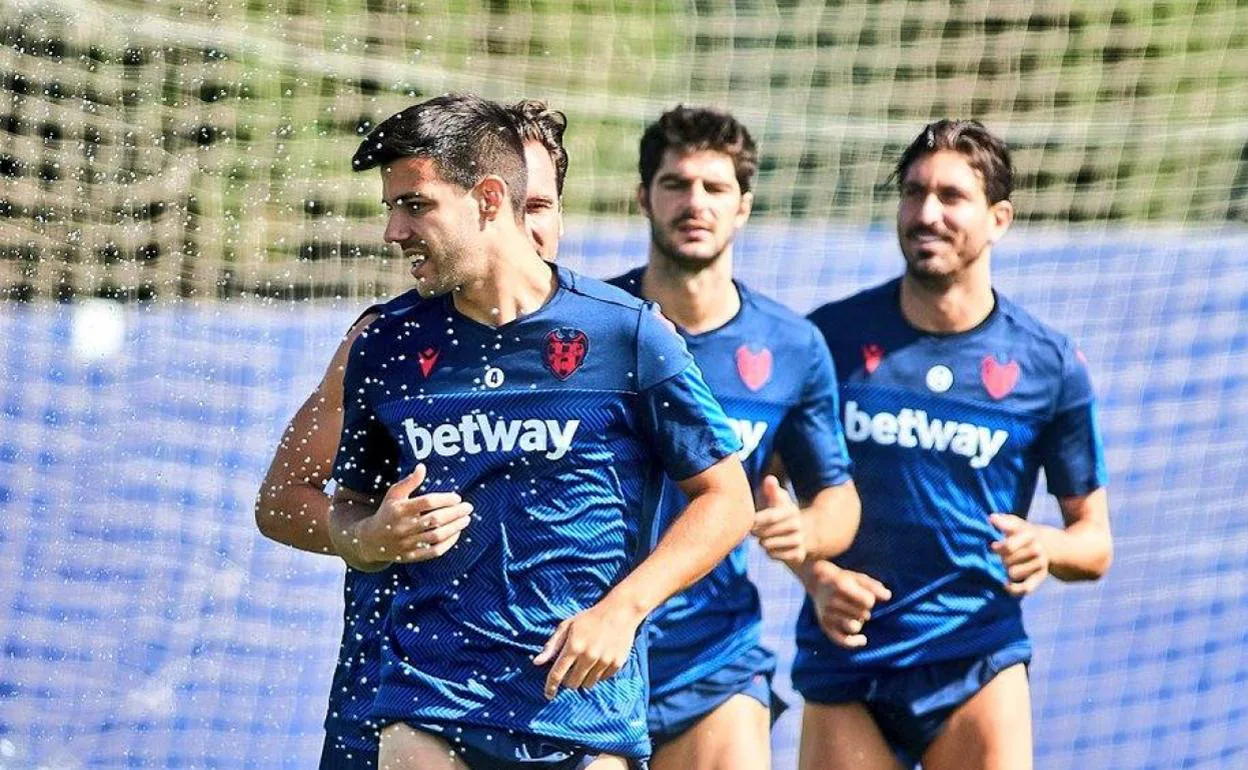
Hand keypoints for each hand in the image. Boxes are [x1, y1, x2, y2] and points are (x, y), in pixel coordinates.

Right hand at [355, 464, 473, 563]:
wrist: (371, 541)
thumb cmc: (387, 512)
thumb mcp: (394, 494)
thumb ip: (409, 482)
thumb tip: (422, 467)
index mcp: (399, 509)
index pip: (427, 503)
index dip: (444, 499)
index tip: (457, 497)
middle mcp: (403, 527)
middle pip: (434, 520)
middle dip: (455, 513)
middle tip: (468, 508)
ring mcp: (407, 543)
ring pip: (436, 536)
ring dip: (454, 528)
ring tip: (466, 519)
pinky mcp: (411, 556)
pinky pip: (433, 551)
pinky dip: (448, 543)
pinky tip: (456, 533)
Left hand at [532, 596, 643, 699]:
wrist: (619, 612)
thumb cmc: (589, 618)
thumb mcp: (567, 626)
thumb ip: (552, 646)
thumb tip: (536, 662)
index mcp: (573, 646)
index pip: (557, 674)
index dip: (550, 687)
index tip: (548, 694)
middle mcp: (589, 656)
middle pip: (573, 684)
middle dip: (568, 680)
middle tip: (571, 669)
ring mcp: (604, 661)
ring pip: (588, 684)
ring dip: (584, 678)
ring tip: (586, 664)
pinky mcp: (617, 663)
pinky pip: (602, 679)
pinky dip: (598, 674)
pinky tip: (599, 660)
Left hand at [752, 475, 805, 567]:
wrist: (795, 531)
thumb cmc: (776, 511)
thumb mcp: (773, 499)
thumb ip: (770, 490)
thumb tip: (770, 479)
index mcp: (790, 509)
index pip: (771, 516)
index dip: (756, 520)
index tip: (749, 521)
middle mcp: (797, 525)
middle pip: (768, 532)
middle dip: (757, 532)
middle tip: (752, 532)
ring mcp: (799, 540)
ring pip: (771, 545)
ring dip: (763, 543)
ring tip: (761, 539)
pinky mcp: (798, 555)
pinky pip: (778, 557)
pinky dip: (771, 553)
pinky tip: (769, 548)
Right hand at [807, 560, 890, 648]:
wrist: (818, 581)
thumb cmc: (843, 579)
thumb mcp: (858, 578)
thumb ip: (874, 587)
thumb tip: (888, 596)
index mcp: (840, 586)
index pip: (868, 601)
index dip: (870, 599)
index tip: (864, 594)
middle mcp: (832, 601)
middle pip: (863, 614)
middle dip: (864, 609)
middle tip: (854, 602)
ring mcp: (827, 615)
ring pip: (855, 627)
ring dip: (859, 621)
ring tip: (853, 613)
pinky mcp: (825, 626)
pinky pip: (842, 641)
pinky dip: (854, 642)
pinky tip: (863, 639)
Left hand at [989, 513, 1048, 596]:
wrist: (1046, 544)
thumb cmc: (1021, 532)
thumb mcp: (1014, 523)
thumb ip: (1003, 521)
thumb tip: (992, 518)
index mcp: (1029, 534)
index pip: (1009, 546)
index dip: (998, 548)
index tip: (993, 546)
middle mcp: (1037, 549)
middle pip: (1008, 560)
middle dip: (1002, 559)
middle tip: (1002, 555)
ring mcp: (1040, 564)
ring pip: (1013, 573)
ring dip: (1006, 570)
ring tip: (1008, 564)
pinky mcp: (1040, 577)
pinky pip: (1026, 588)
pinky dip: (1014, 589)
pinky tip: (1005, 584)